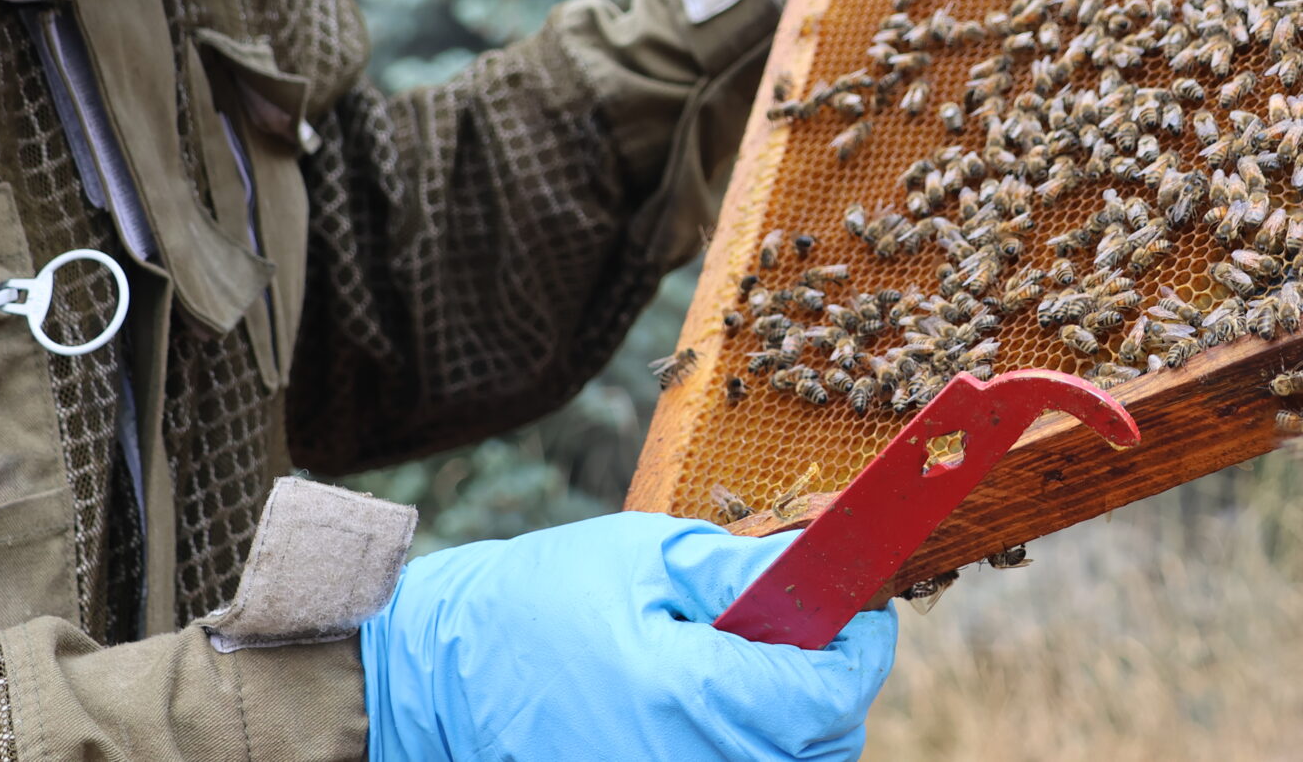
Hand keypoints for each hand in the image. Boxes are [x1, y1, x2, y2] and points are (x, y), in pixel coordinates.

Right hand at [359, 513, 896, 761]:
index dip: (860, 647)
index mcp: (691, 699)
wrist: (442, 677)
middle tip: (797, 636)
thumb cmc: (537, 604)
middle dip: (826, 688)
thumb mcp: (644, 559)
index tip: (857, 613)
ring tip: (742, 670)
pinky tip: (711, 710)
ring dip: (789, 726)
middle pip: (822, 748)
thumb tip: (828, 566)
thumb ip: (744, 572)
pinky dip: (745, 749)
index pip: (831, 695)